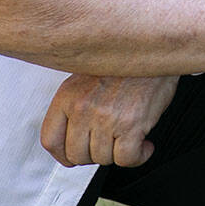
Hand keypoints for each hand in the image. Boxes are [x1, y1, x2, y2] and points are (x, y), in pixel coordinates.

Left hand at [40, 73, 179, 167]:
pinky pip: (127, 159)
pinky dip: (138, 157)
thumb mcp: (85, 77)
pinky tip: (144, 144)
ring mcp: (105, 118)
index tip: (74, 156)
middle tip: (108, 144)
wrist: (153, 46)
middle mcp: (83, 108)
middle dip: (95, 155)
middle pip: (77, 155)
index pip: (50, 141)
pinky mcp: (131, 125)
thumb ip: (74, 105)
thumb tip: (74, 137)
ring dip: (118, 153)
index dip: (63, 155)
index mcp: (68, 96)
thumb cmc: (124, 63)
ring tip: (128, 138)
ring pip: (103, 159)